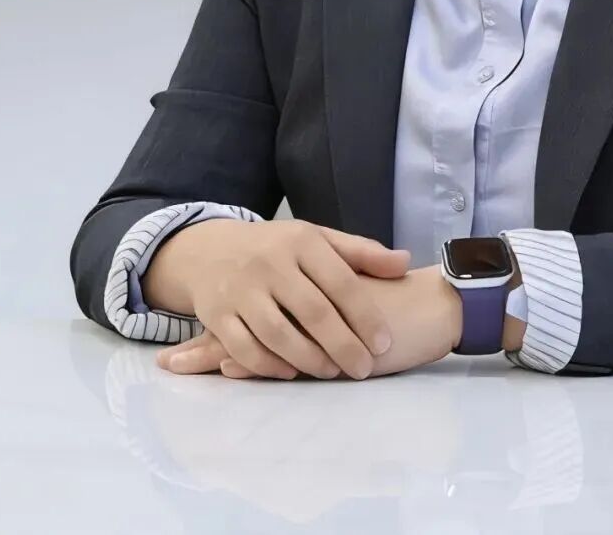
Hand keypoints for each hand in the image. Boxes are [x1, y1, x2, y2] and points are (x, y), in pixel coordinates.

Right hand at [158, 265, 461, 379]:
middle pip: (313, 311)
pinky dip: (268, 365)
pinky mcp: (216, 315)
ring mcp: (241, 290)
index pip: (340, 281)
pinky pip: (243, 347)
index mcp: (301, 242)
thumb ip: (361, 253)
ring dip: (309, 358)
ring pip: (278, 333)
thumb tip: (404, 263)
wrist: (208, 249)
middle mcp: (270, 263)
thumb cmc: (276, 248)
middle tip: (364, 369)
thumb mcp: (317, 239)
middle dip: (343, 345)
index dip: (365, 315)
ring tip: (333, 372)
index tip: (384, 342)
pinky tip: (291, 373)